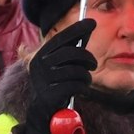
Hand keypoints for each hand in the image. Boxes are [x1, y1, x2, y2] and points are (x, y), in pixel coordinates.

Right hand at [21, 19, 97, 133]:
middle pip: (72, 53)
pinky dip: (82, 87)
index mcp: (42, 55)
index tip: (92, 22)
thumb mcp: (63, 64)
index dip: (78, 29)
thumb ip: (73, 46)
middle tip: (93, 64)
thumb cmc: (57, 84)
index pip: (62, 37)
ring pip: (76, 70)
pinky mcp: (50, 93)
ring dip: (86, 76)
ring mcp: (43, 79)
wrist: (43, 111)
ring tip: (85, 81)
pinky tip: (81, 90)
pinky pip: (75, 85)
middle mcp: (39, 64)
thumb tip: (89, 24)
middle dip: (88, 58)